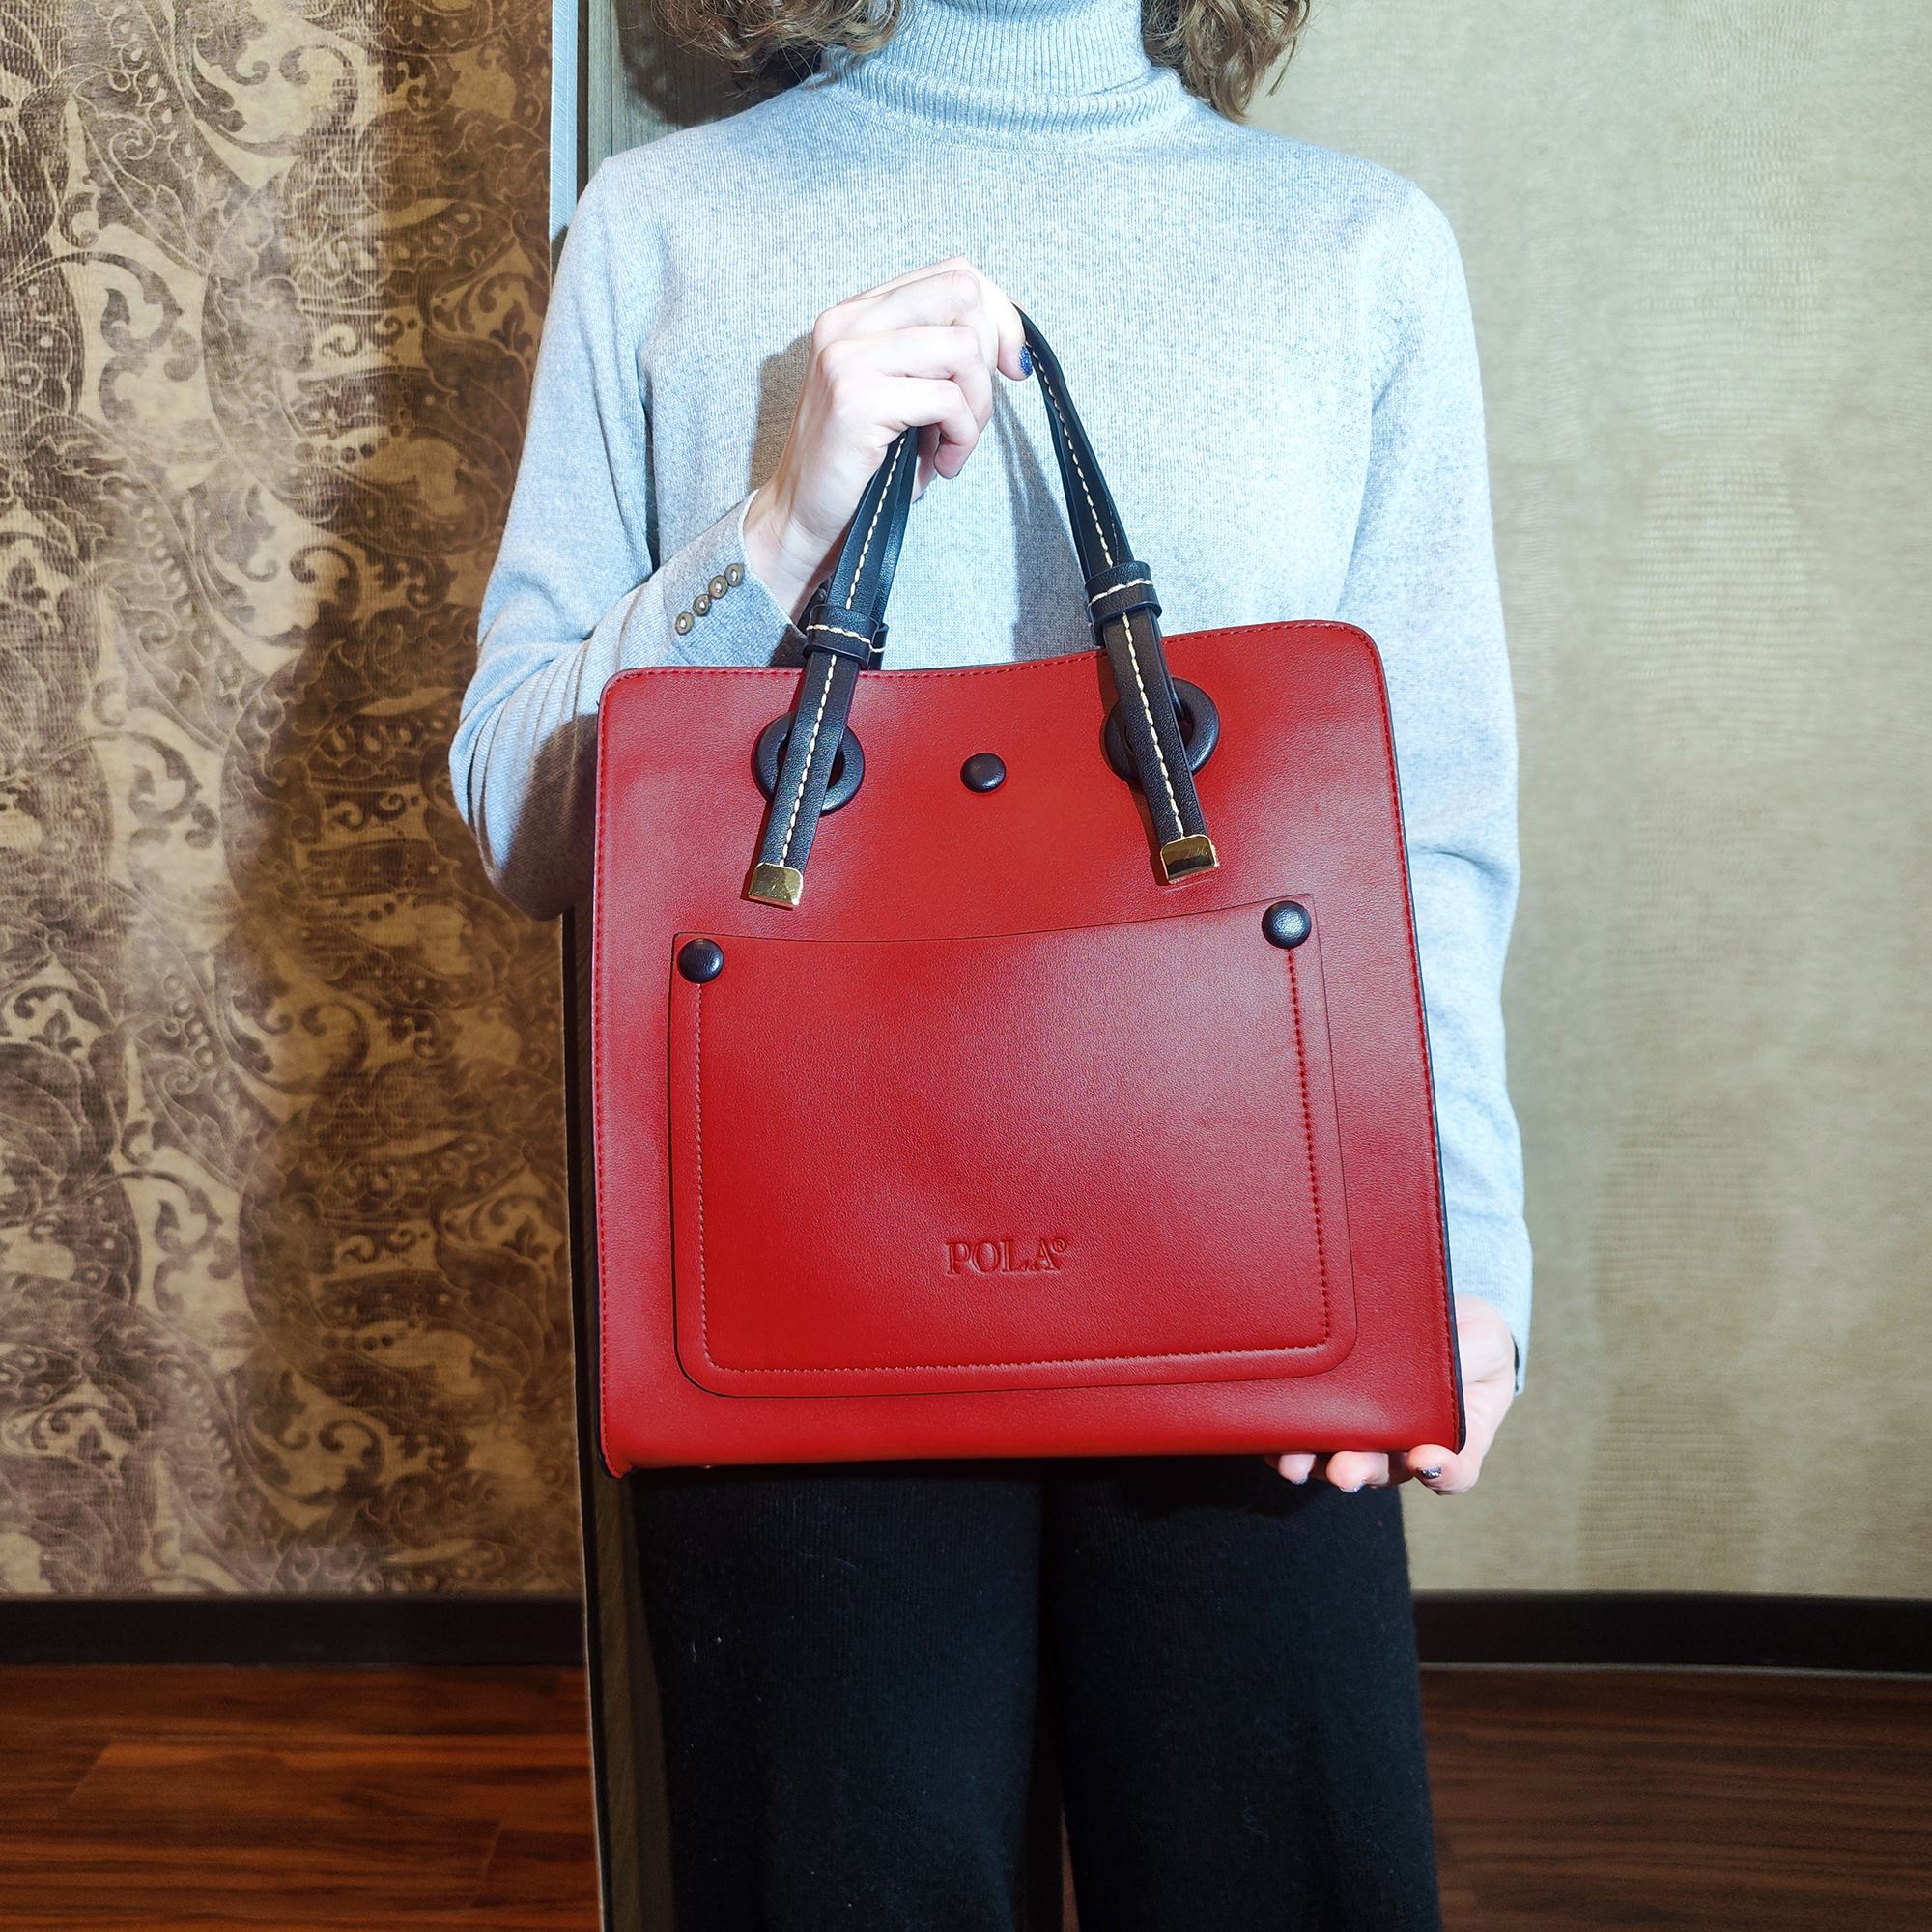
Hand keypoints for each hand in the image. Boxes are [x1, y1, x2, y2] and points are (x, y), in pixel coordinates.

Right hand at [743, 258, 1030, 620]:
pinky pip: (948, 400)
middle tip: (974, 411)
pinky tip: (941, 465)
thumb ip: (940, 359)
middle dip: (992, 353)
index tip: (1010, 367)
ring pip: (963, 347)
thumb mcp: (905, 395)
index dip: (999, 316)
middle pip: (962, 292)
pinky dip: (962, 438)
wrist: (802, 517)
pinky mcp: (857, 400)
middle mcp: (847, 322)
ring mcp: (847, 357)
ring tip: (954, 445)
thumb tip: (1013, 350)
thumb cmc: (862, 464)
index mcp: (858, 312)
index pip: (953, 274)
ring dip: (978, 406)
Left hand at [1267, 1295, 1516, 1494]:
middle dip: (1360, 1470)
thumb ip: (1472, 1358)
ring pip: (1339, 1462)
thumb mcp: (1480, 1341)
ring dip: (1315, 1464)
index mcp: (1453, 1434)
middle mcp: (1405, 1446)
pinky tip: (1271, 1442)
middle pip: (1384, 1471)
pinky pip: (1309, 1442)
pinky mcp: (1330, 1418)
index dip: (1444, 1472)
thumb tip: (1452, 1367)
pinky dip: (1289, 1445)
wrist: (1424, 1312)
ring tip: (1294, 1463)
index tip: (1428, 1459)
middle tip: (1345, 1472)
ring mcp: (1366, 1436)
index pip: (1454, 1470)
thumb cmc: (1464, 1336)